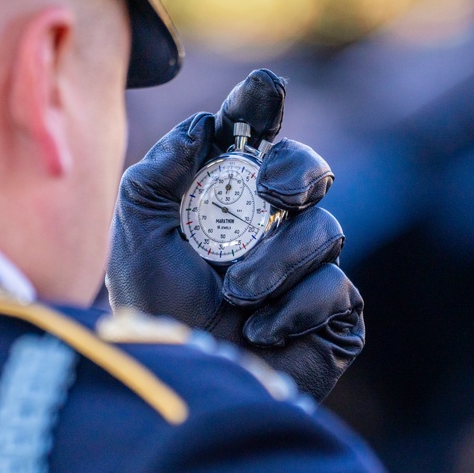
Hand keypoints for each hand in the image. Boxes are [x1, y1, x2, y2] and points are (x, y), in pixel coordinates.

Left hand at [106, 69, 363, 401]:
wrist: (186, 383)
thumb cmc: (155, 311)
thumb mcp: (138, 234)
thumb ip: (158, 171)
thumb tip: (203, 124)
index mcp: (226, 202)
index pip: (252, 142)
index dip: (260, 110)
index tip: (262, 89)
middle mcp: (271, 227)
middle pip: (310, 171)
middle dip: (296, 172)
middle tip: (270, 194)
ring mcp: (306, 269)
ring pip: (326, 231)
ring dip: (273, 263)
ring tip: (233, 295)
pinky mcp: (333, 313)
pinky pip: (336, 286)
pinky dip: (292, 307)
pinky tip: (261, 329)